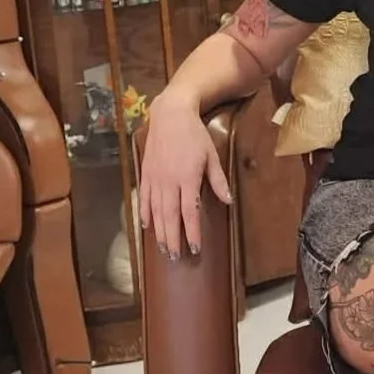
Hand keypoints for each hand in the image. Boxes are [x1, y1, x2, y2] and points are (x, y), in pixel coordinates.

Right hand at [139, 91, 231, 259]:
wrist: (170, 115)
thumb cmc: (195, 135)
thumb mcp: (211, 156)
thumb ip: (218, 180)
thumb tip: (228, 200)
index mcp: (187, 178)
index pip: (189, 212)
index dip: (192, 232)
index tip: (195, 248)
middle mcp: (169, 181)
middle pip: (170, 217)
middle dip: (173, 239)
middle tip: (176, 258)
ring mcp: (155, 178)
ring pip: (156, 211)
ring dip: (159, 232)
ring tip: (163, 249)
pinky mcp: (146, 173)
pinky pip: (145, 198)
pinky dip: (145, 214)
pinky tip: (147, 226)